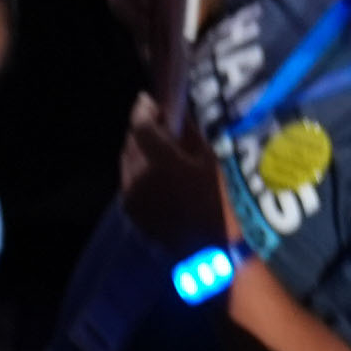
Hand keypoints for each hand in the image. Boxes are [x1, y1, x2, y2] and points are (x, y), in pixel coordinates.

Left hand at [119, 95, 230, 251]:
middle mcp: (139, 181)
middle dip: (142, 130)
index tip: (149, 100)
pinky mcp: (131, 213)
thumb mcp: (214, 161)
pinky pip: (130, 184)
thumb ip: (191, 134)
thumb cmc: (222, 202)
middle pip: (131, 144)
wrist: (211, 251)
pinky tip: (156, 173)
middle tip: (158, 121)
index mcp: (161, 165)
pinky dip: (139, 173)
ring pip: (128, 165)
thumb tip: (178, 114)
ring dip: (139, 152)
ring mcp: (132, 199)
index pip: (140, 127)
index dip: (143, 109)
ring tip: (158, 147)